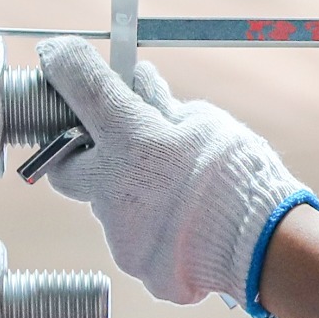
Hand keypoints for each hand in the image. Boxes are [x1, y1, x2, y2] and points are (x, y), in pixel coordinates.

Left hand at [37, 37, 311, 306]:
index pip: (82, 87)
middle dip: (79, 152)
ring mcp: (120, 232)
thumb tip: (139, 85)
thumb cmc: (241, 175)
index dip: (63, 64)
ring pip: (108, 204)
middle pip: (64, 165)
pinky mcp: (135, 263)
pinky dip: (153, 227)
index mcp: (131, 141)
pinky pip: (134, 238)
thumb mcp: (206, 123)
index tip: (53, 55)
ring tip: (177, 193)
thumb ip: (162, 107)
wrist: (265, 248)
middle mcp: (112, 187)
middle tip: (112, 143)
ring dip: (130, 192)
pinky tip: (184, 224)